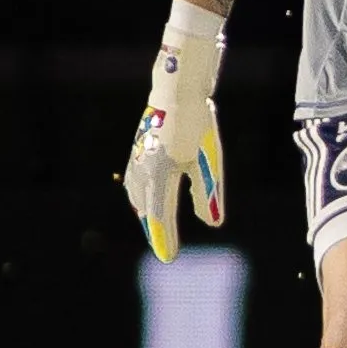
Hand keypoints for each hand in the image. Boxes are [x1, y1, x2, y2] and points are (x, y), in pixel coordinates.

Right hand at [121, 3, 227, 260]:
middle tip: (165, 248)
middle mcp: (143, 171)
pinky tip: (144, 193)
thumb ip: (207, 193)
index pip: (161, 217)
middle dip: (155, 229)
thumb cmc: (196, 124)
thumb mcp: (208, 161)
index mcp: (159, 177)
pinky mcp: (138, 148)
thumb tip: (213, 223)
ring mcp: (137, 159)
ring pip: (136, 194)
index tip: (170, 258)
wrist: (176, 89)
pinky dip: (139, 193)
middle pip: (146, 209)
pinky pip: (134, 179)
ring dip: (145, 211)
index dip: (166, 239)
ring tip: (152, 223)